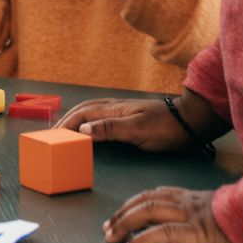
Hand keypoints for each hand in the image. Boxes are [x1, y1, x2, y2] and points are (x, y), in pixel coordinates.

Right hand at [57, 96, 191, 152]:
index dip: (66, 124)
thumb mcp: (138, 130)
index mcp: (113, 109)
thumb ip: (110, 129)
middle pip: (83, 109)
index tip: (53, 136)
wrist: (189, 122)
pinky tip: (89, 126)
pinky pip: (99, 115)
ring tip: (65, 128)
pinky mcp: (128, 116)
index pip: (82, 114)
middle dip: (66, 119)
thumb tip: (82, 130)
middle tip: (53, 133)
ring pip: (90, 110)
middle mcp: (114, 106)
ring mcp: (121, 110)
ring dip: (75, 117)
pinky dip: (87, 120)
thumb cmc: (165, 128)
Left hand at [103, 186, 241, 242]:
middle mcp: (187, 202)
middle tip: (107, 228)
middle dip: (123, 214)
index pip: (154, 195)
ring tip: (111, 237)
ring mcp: (192, 216)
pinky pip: (163, 234)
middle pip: (146, 202)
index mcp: (192, 197)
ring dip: (125, 224)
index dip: (133, 203)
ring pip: (148, 212)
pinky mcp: (198, 233)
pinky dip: (142, 240)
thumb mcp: (218, 215)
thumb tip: (176, 236)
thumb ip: (197, 219)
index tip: (119, 213)